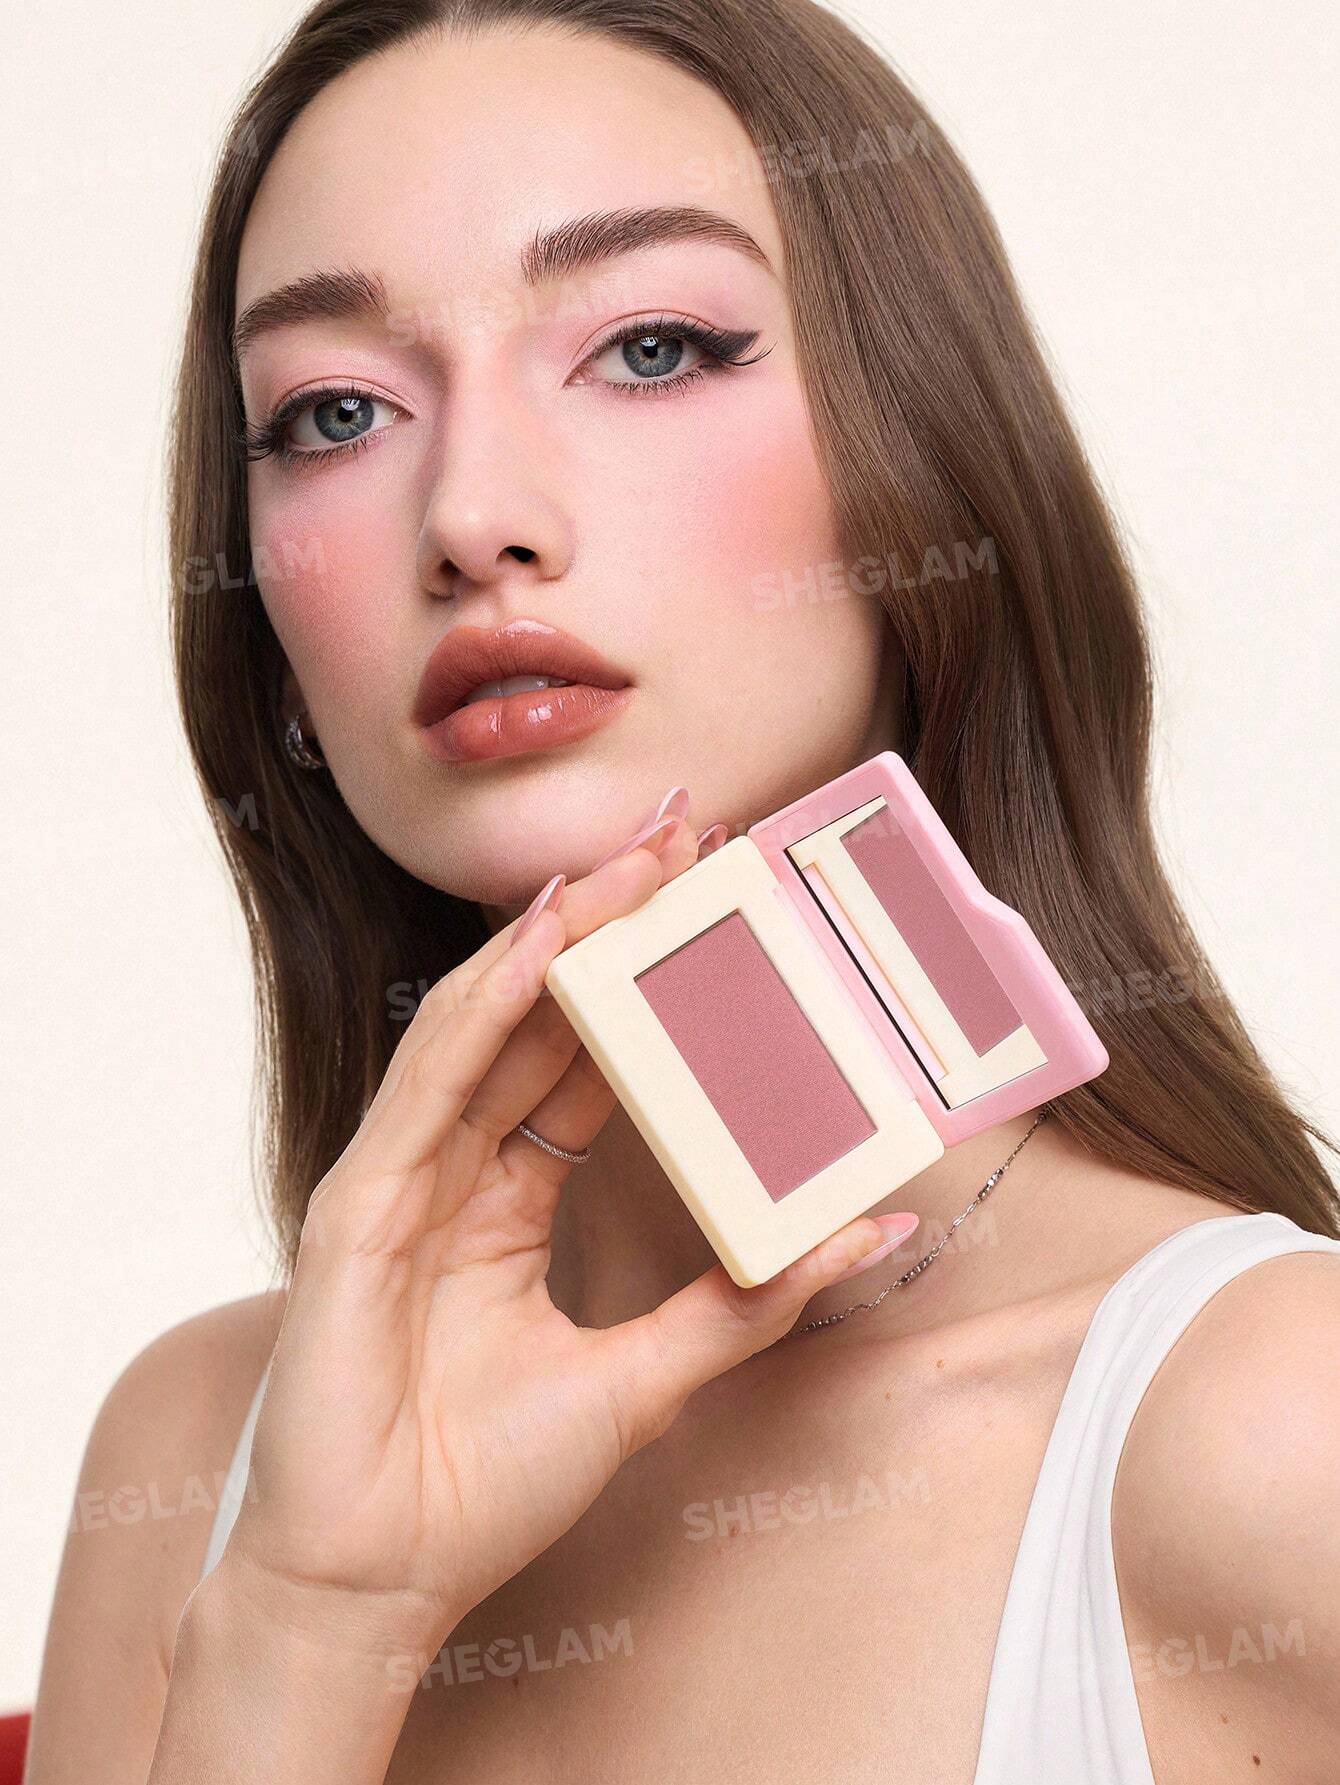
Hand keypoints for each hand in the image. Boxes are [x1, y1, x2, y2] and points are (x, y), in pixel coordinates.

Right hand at [219, 799, 910, 1655]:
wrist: (378, 1582)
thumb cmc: (485, 1487)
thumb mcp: (649, 1379)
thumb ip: (752, 1304)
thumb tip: (876, 1237)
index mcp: (506, 1204)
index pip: (582, 1063)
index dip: (644, 985)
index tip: (713, 905)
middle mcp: (454, 1173)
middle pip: (540, 1020)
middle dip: (611, 922)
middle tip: (684, 829)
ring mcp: (402, 1179)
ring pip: (486, 1026)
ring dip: (559, 935)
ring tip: (633, 854)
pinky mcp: (359, 1203)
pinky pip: (431, 1084)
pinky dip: (484, 1007)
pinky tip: (540, 944)